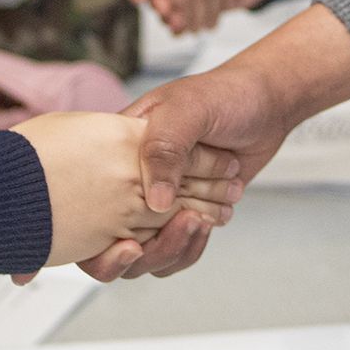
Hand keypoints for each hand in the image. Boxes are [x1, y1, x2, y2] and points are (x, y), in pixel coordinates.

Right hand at [16, 110, 243, 268]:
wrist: (265, 104)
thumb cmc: (221, 95)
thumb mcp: (187, 109)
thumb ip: (164, 147)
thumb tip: (154, 201)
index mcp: (116, 155)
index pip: (85, 206)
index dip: (91, 241)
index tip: (128, 246)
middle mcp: (131, 184)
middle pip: (112, 245)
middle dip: (144, 251)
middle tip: (180, 226)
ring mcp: (158, 204)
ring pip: (148, 254)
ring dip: (175, 246)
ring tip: (204, 217)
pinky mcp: (185, 215)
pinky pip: (177, 250)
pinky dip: (194, 244)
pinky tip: (215, 218)